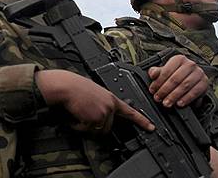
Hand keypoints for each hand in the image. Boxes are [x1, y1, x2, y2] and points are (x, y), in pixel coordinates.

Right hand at [36, 69, 154, 133]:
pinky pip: (87, 130)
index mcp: (111, 98)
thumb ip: (103, 103)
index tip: (151, 127)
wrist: (66, 86)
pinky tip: (75, 115)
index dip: (142, 121)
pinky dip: (78, 126)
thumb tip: (102, 115)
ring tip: (79, 112)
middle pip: (107, 127)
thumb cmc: (75, 87)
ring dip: (86, 126)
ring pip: (97, 130)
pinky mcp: (95, 119)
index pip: (131, 112)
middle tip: (85, 114)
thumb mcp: (95, 93)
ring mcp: (104, 113)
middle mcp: (110, 106)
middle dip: (95, 125)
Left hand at [147, 54, 208, 107]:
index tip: (152, 90)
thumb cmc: (176, 74)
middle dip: (165, 90)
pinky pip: (195, 92)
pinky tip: (179, 103)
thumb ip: (156, 72)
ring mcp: (199, 73)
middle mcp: (190, 64)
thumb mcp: (165, 71)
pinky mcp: (204, 83)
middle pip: (175, 79)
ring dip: (174, 96)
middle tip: (158, 98)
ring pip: (184, 85)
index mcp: (179, 59)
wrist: (193, 79)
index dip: (158, 82)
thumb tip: (152, 74)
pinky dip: (186, 99)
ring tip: (167, 103)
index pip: (166, 70)